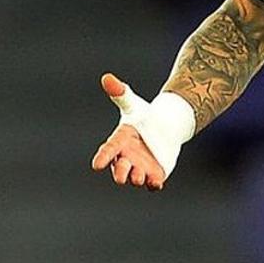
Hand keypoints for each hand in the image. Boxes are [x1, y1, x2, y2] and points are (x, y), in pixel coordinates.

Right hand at [90, 73, 166, 190]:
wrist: (167, 126)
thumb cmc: (145, 116)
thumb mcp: (133, 104)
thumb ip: (120, 93)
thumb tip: (107, 77)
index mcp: (118, 142)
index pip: (108, 150)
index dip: (103, 157)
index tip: (97, 165)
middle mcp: (126, 158)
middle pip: (120, 168)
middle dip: (120, 172)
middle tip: (122, 175)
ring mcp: (140, 168)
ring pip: (136, 177)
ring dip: (137, 179)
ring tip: (139, 177)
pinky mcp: (155, 174)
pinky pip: (153, 183)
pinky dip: (154, 185)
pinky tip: (157, 183)